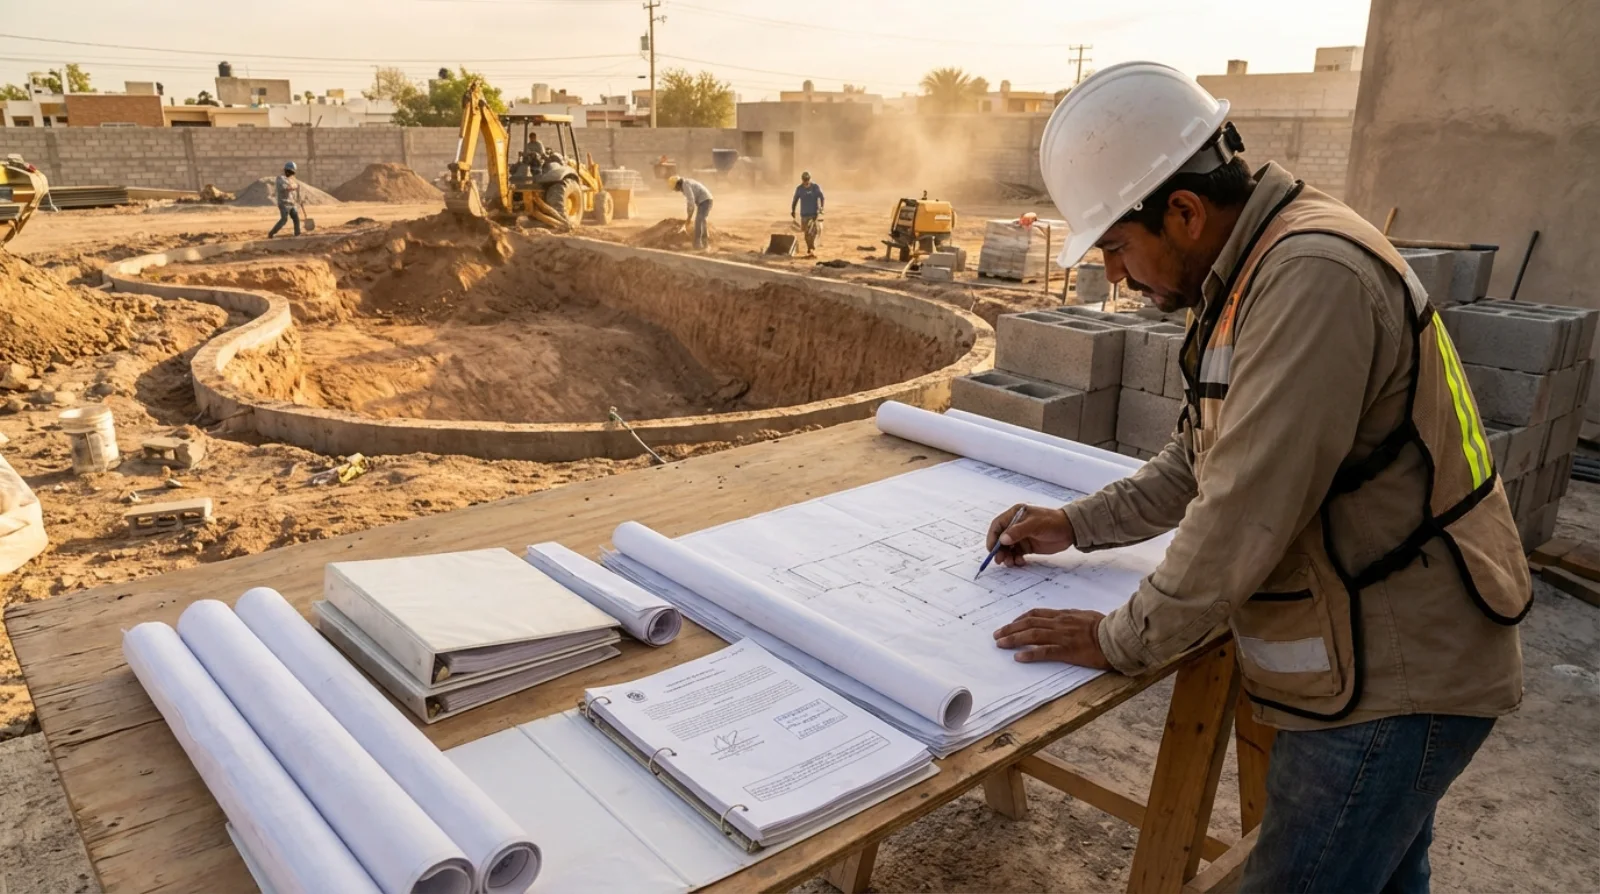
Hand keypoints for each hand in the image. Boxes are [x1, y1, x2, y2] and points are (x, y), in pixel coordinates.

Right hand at [985, 503, 1074, 567]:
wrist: (1070, 530)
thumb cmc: (1052, 522)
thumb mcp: (1034, 525)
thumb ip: (1017, 532)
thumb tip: (1002, 540)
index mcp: (1015, 515)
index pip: (998, 526)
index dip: (993, 537)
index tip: (992, 549)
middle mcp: (1016, 526)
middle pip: (1001, 539)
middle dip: (999, 550)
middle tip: (1000, 560)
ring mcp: (1021, 537)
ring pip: (1008, 548)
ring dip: (1007, 556)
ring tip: (1010, 563)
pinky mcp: (1027, 547)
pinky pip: (1016, 554)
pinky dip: (1015, 559)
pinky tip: (1020, 562)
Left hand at [993, 608, 1110, 667]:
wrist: (1117, 636)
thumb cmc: (1106, 627)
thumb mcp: (1086, 616)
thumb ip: (1072, 618)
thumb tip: (1063, 619)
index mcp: (1064, 615)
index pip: (1037, 614)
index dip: (1020, 619)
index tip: (1011, 624)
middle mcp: (1060, 623)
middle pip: (1029, 623)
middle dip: (1010, 628)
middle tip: (997, 635)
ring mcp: (1062, 636)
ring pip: (1032, 634)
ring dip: (1013, 638)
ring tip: (1000, 643)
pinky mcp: (1067, 651)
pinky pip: (1044, 651)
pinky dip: (1030, 653)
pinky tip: (1018, 657)